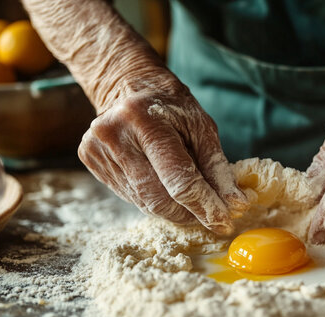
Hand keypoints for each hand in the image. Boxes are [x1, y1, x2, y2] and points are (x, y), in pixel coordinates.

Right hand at [78, 90, 248, 234]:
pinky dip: (153, 198)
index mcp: (145, 119)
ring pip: (144, 202)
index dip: (205, 206)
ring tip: (188, 196)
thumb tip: (235, 205)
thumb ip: (217, 168)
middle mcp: (114, 134)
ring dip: (173, 209)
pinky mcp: (89, 159)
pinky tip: (161, 182)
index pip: (179, 179)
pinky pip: (130, 196)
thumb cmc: (172, 107)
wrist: (129, 85)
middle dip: (189, 213)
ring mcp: (97, 148)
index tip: (224, 223)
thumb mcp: (202, 128)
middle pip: (159, 198)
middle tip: (210, 215)